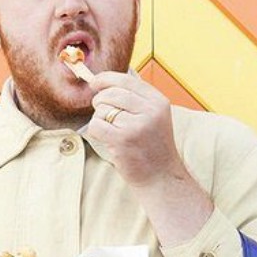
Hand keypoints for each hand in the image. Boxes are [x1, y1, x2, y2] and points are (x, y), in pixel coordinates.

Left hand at [87, 71, 212, 245]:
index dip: (106, 79)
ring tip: (114, 133)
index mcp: (158, 101)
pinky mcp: (123, 139)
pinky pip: (96, 125)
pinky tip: (109, 140)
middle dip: (100, 103)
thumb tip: (105, 82)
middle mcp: (150, 110)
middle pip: (110, 94)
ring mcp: (137, 125)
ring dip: (101, 120)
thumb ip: (135, 99)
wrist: (162, 177)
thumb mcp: (153, 117)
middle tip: (105, 116)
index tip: (95, 83)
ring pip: (102, 110)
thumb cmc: (152, 147)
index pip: (126, 80)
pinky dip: (96, 132)